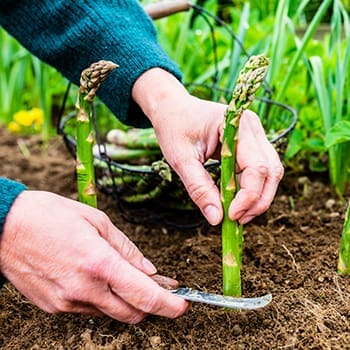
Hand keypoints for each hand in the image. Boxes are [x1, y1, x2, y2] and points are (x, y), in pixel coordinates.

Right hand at [0, 191, 188, 322]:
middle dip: (150, 304)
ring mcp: (68, 302)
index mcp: (99, 263)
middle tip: (156, 287)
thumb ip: (126, 250)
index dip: (170, 304)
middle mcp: (85, 289)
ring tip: (123, 277)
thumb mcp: (97, 222)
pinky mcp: (54, 307)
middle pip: (133, 313)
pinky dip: (101, 298)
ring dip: (125, 300)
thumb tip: (149, 270)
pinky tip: (96, 278)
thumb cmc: (51, 216)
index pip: (146, 296)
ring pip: (111, 313)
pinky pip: (89, 309)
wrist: (4, 227)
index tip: (182, 303)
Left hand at [132, 68, 283, 224]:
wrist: (172, 109)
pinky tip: (234, 203)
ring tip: (236, 215)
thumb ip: (198, 187)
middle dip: (258, 201)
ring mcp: (254, 137)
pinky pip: (257, 172)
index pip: (257, 167)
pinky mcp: (249, 147)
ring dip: (257, 198)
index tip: (231, 216)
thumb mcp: (180, 158)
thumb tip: (216, 219)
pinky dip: (250, 190)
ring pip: (269, 174)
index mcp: (238, 125)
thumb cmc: (174, 127)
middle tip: (237, 220)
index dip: (248, 196)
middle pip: (271, 171)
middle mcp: (253, 129)